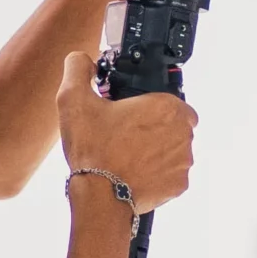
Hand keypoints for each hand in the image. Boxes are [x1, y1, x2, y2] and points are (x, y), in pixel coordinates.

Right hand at [57, 51, 195, 213]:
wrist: (100, 197)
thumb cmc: (93, 150)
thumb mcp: (73, 99)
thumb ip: (78, 69)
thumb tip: (82, 60)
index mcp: (166, 107)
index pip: (172, 100)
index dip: (151, 106)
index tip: (133, 114)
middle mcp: (182, 132)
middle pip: (173, 124)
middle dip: (155, 128)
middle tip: (127, 134)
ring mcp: (183, 161)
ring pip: (174, 149)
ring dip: (157, 150)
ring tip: (129, 155)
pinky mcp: (179, 185)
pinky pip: (172, 175)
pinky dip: (157, 174)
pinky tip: (135, 173)